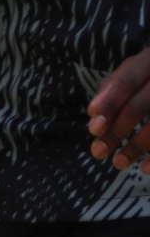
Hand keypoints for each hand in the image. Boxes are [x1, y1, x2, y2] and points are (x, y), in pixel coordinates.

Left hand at [88, 48, 149, 171]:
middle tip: (97, 153)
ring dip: (138, 146)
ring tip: (119, 163)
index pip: (126, 83)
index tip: (93, 129)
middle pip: (140, 105)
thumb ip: (115, 84)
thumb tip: (92, 111)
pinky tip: (146, 168)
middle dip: (118, 131)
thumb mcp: (138, 67)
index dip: (109, 105)